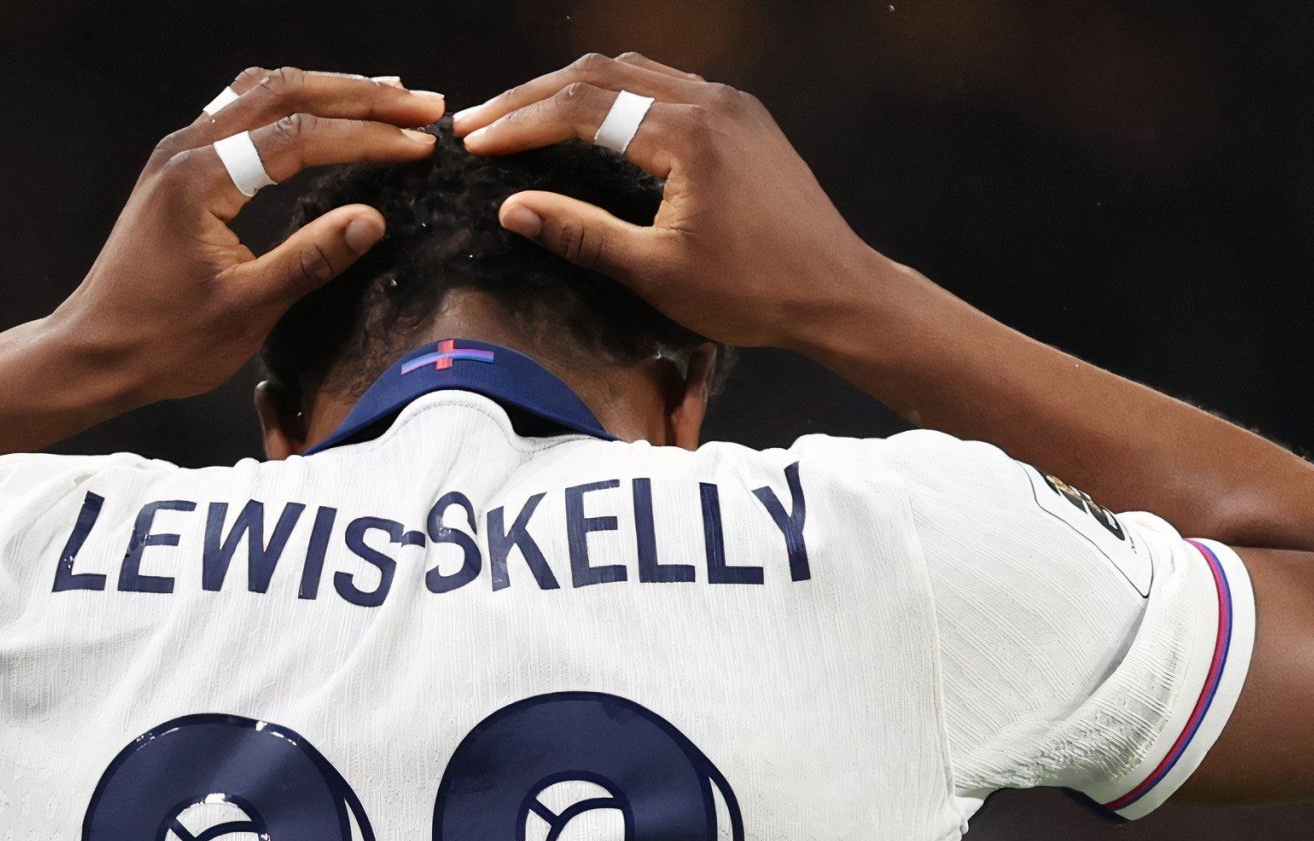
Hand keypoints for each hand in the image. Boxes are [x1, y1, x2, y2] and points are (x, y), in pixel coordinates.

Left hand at [48, 68, 443, 402]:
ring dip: (328, 91)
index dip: (368, 135)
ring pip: (262, 93)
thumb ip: (310, 259)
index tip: (420, 143)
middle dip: (360, 95)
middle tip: (422, 105)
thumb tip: (372, 218)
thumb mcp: (246, 310)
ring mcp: (178, 153)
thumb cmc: (163, 342)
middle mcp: (186, 149)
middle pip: (285, 93)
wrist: (93, 352)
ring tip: (387, 98)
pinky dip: (292, 106)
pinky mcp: (178, 168)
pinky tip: (323, 115)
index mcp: (201, 179)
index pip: (300, 135)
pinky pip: (242, 112)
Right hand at [455, 54, 892, 349]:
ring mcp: (732, 105)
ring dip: (572, 89)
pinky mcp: (744, 119)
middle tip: (480, 122)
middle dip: (533, 96)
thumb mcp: (657, 272)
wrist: (840, 294)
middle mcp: (711, 102)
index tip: (474, 142)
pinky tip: (591, 120)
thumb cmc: (754, 293)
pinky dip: (617, 95)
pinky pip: (667, 85)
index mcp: (688, 134)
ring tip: (522, 115)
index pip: (582, 106)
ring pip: (634, 71)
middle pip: (602, 74)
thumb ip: (581, 232)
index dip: (519, 123)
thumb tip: (512, 208)